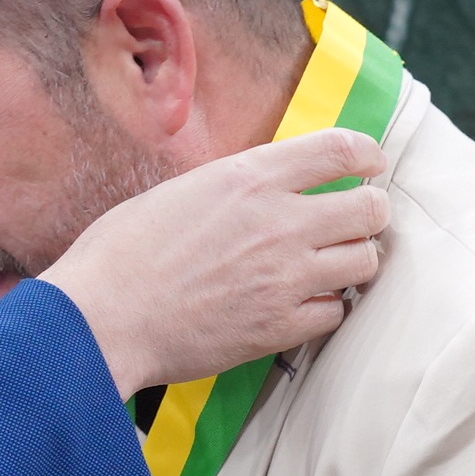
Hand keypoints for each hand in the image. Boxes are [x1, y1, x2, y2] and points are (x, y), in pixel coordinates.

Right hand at [39, 128, 390, 396]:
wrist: (103, 318)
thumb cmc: (122, 253)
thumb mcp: (182, 191)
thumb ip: (239, 186)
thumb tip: (272, 188)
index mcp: (251, 178)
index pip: (342, 149)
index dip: (367, 155)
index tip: (370, 166)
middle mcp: (280, 222)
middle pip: (371, 209)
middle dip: (367, 213)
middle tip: (349, 223)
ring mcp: (286, 277)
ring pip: (365, 262)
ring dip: (350, 262)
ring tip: (325, 266)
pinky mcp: (280, 326)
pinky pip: (335, 312)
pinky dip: (324, 308)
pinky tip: (297, 304)